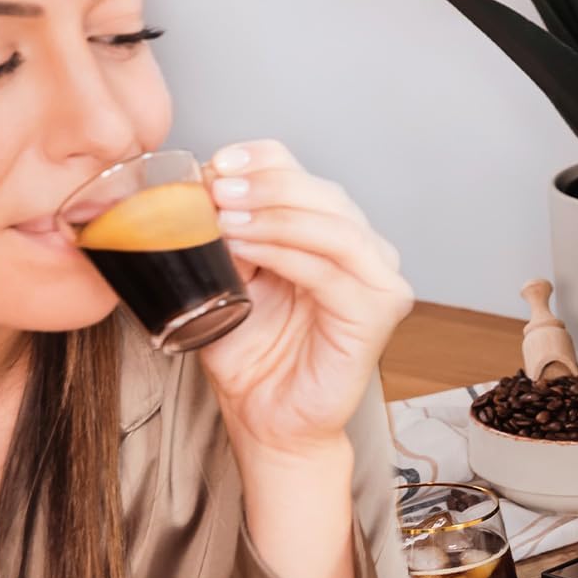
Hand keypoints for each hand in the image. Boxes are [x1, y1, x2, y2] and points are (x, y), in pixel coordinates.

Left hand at [200, 140, 413, 465]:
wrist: (264, 417)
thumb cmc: (249, 352)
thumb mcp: (228, 276)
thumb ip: (225, 232)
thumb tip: (198, 184)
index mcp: (330, 232)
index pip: (302, 174)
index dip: (261, 160)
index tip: (216, 162)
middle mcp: (364, 249)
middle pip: (322, 192)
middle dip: (265, 184)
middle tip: (216, 188)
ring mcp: (379, 280)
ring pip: (332, 225)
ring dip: (274, 214)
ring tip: (226, 217)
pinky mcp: (377, 312)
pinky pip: (330, 270)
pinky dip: (286, 252)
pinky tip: (247, 248)